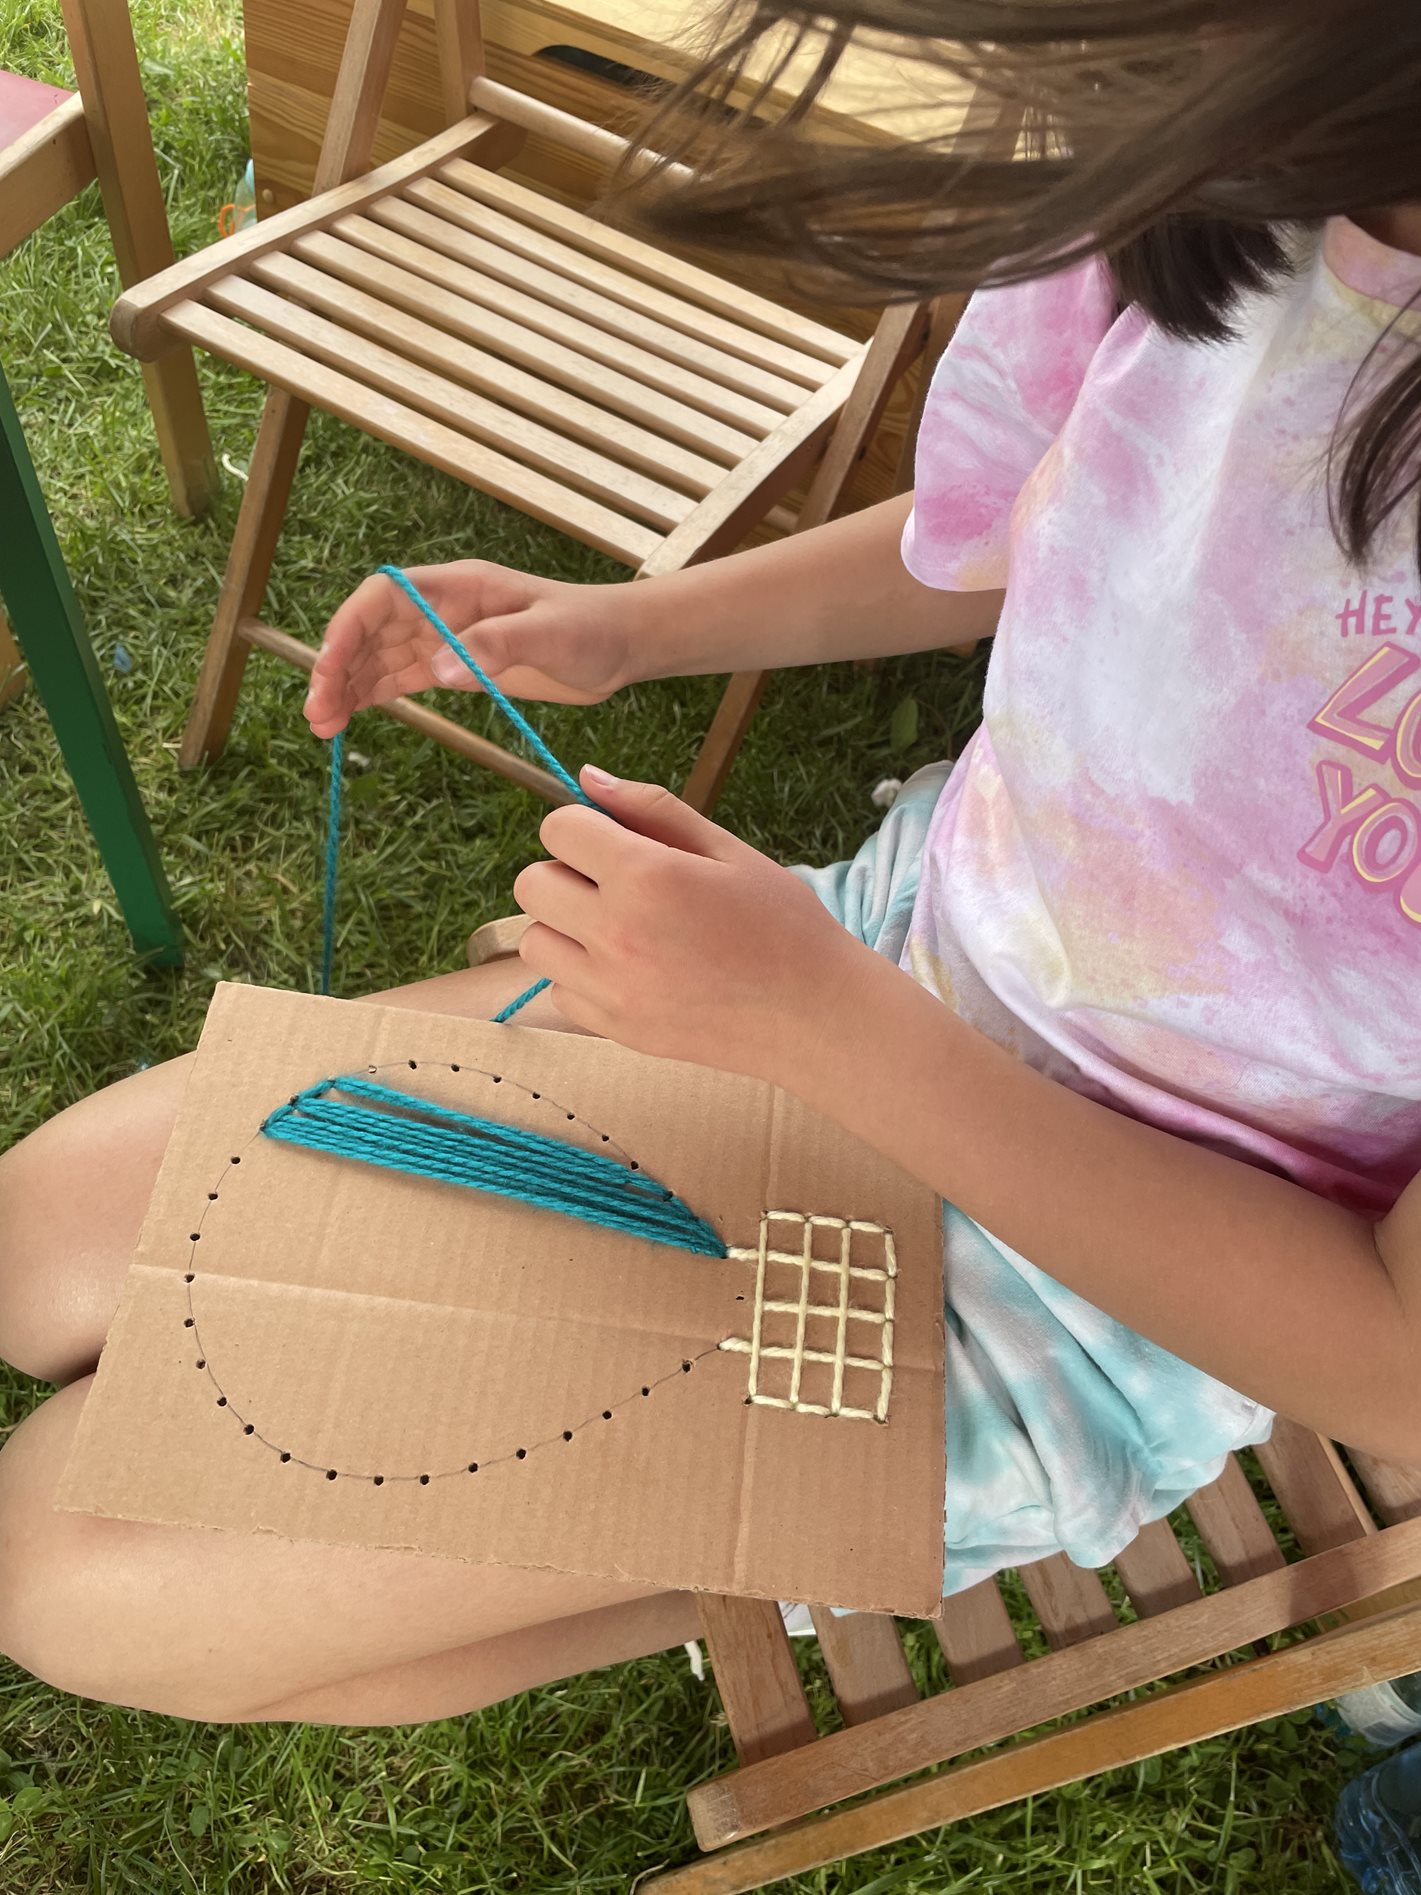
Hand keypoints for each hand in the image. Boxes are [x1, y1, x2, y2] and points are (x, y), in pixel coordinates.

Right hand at [304, 561, 635, 737]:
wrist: (621, 646)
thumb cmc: (590, 629)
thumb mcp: (550, 634)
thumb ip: (495, 645)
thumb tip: (436, 666)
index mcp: (458, 587)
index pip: (383, 598)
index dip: (349, 629)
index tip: (330, 668)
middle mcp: (443, 608)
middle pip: (371, 631)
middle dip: (338, 667)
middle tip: (318, 714)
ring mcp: (447, 637)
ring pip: (380, 658)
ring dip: (348, 687)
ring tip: (323, 726)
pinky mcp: (458, 666)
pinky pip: (402, 677)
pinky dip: (374, 695)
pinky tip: (350, 717)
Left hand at [512, 767, 868, 1080]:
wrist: (813, 1016)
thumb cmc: (782, 925)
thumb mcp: (728, 851)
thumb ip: (653, 810)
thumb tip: (587, 777)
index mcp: (646, 876)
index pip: (559, 829)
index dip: (584, 826)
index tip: (614, 841)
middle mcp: (615, 932)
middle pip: (532, 883)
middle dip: (566, 872)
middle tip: (617, 884)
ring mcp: (610, 987)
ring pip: (534, 941)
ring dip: (565, 926)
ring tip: (619, 929)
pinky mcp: (612, 1028)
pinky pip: (557, 991)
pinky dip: (581, 976)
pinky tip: (631, 970)